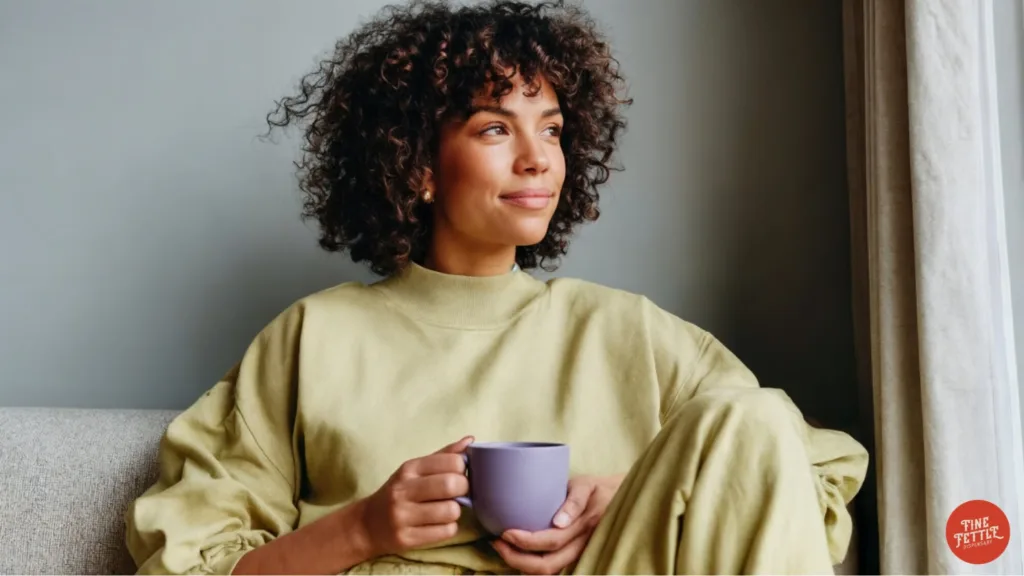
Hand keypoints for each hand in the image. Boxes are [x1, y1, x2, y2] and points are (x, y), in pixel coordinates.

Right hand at [357, 436, 472, 557]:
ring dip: (455, 511)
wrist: (367, 524)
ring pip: (451, 511)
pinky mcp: (406, 538)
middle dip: (463, 489)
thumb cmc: (398, 493)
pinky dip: (449, 528)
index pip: (452, 461)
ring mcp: (403, 516)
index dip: (463, 469)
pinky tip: (438, 524)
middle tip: (457, 493)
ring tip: (445, 510)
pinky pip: (446, 532)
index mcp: (409, 469)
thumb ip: (443, 456)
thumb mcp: (415, 470)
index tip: (459, 474)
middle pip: (452, 485)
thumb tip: (470, 440)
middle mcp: (403, 490)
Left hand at [492, 474, 623, 574]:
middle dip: (517, 558)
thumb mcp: (586, 485)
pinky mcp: (577, 557)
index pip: (552, 541)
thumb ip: (574, 500)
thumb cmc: (596, 488)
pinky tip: (519, 555)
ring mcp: (580, 554)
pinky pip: (554, 569)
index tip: (505, 532)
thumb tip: (559, 522)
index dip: (526, 542)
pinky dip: (533, 568)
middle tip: (497, 543)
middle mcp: (583, 544)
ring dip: (523, 566)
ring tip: (504, 550)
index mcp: (585, 524)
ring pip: (551, 572)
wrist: (619, 499)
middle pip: (548, 565)